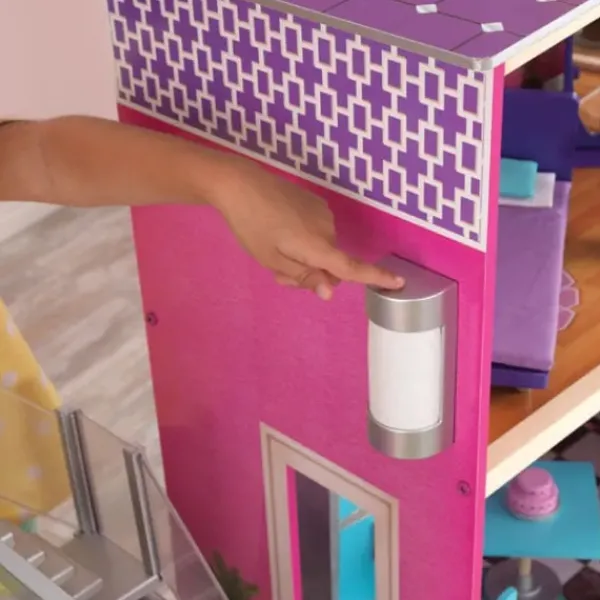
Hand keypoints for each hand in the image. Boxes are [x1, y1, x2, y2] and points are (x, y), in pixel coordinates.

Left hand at [213, 159, 403, 299]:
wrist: (239, 184)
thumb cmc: (252, 227)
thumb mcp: (273, 259)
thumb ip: (305, 276)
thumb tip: (331, 292)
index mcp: (317, 246)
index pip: (351, 267)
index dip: (375, 276)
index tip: (399, 281)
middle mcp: (327, 229)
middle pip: (331, 264)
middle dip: (312, 274)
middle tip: (280, 275)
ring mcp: (322, 213)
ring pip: (323, 248)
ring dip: (305, 257)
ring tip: (273, 250)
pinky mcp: (314, 202)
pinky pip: (317, 232)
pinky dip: (304, 240)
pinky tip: (279, 231)